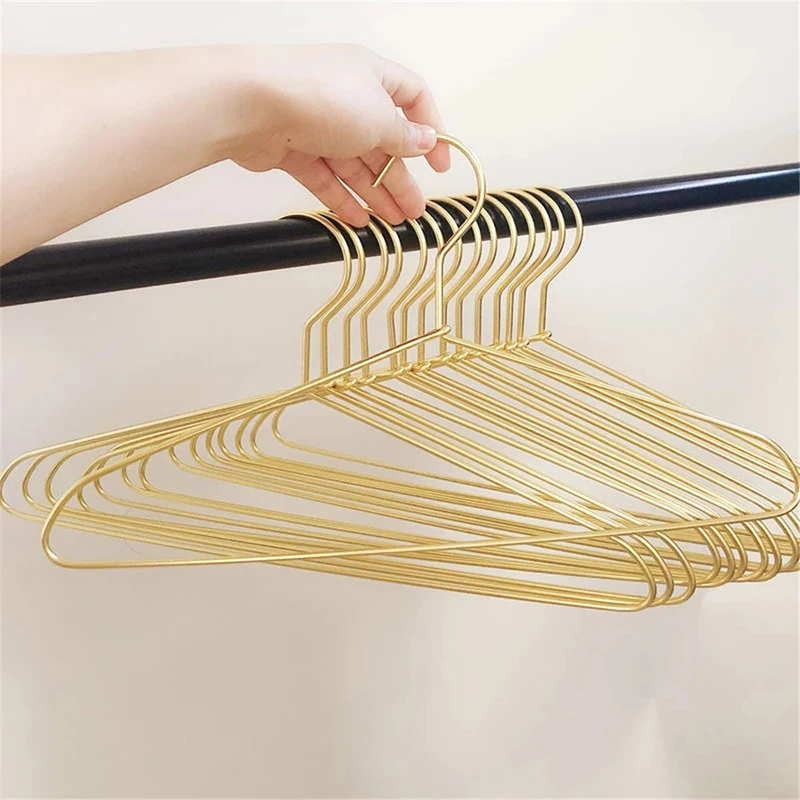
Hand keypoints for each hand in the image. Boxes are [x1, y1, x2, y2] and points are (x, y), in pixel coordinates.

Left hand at [223, 44, 449, 226]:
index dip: (431, 131)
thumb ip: (404, 137)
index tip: (439, 163)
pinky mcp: (294, 148)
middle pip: (382, 142)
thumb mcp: (379, 119)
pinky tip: (359, 220)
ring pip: (355, 164)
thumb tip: (425, 141)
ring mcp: (318, 124)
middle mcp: (346, 97)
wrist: (252, 105)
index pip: (413, 100)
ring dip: (376, 194)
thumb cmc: (316, 95)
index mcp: (372, 76)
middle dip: (400, 178)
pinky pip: (326, 178)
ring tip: (392, 223)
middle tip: (415, 209)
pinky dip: (343, 199)